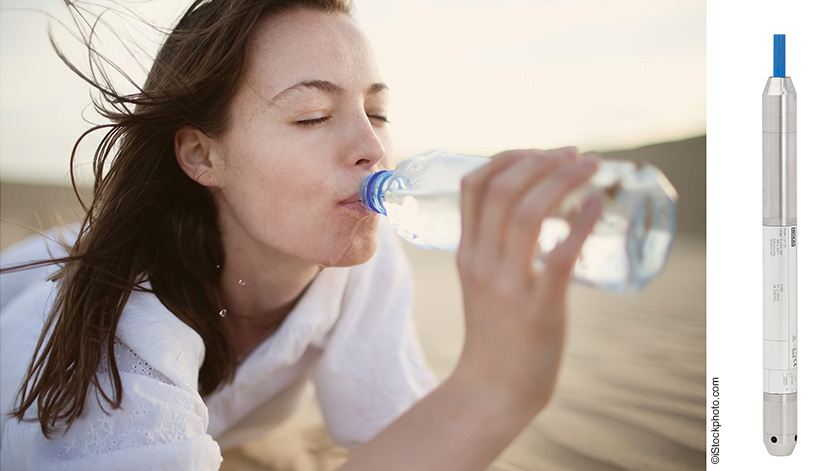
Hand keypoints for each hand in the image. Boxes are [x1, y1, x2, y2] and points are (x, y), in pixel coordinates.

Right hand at [453, 147, 601, 414]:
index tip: (539, 152)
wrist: (493, 388)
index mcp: (466, 252)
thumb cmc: (495, 332)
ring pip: (528, 212)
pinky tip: (598, 205)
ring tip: (589, 168)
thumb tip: (534, 204)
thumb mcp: (480, 280)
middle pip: (502, 189)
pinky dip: (582, 221)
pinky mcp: (538, 308)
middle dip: (540, 160)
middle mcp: (481, 263)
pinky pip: (560, 254)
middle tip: (573, 154)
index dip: (507, 157)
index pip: (473, 185)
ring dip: (562, 180)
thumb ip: (494, 245)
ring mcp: (507, 286)